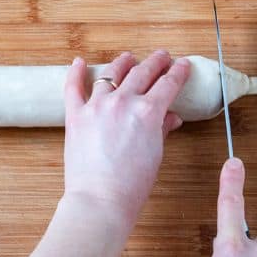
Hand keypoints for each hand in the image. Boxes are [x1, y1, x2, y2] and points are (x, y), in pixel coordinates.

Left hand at [62, 51, 190, 218]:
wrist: (101, 200)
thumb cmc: (132, 184)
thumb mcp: (156, 154)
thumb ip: (162, 129)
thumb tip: (171, 118)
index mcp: (148, 112)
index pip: (168, 84)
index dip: (178, 72)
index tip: (182, 66)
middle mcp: (123, 102)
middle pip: (143, 72)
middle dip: (156, 62)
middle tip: (163, 56)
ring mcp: (97, 106)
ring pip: (111, 74)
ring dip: (123, 62)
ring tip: (129, 57)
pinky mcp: (76, 115)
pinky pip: (73, 88)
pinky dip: (76, 73)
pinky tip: (79, 62)